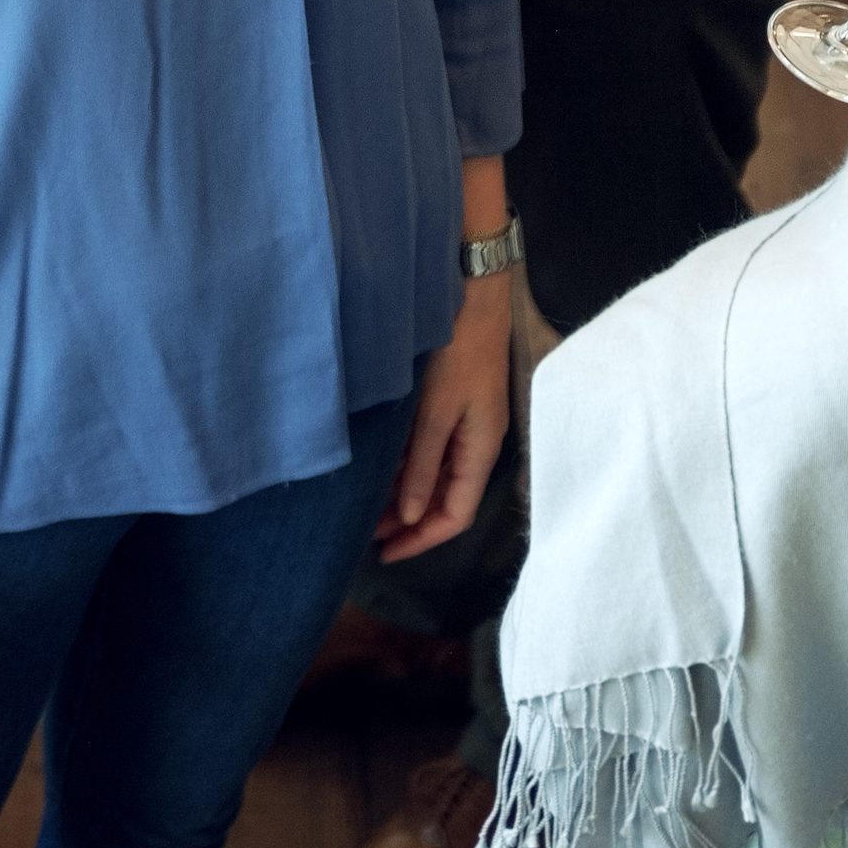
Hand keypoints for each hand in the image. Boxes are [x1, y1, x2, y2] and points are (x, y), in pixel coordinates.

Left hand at [376, 269, 511, 560]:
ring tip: (366, 507)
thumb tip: (412, 515)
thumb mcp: (435, 411)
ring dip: (405, 494)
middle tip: (366, 534)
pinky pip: (431, 451)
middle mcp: (476, 443)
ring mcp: (466, 424)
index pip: (455, 514)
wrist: (469, 294)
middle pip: (445, 499)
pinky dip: (406, 466)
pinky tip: (379, 469)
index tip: (385, 553)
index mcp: (482, 449)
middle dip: (409, 521)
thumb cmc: (457, 350)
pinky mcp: (452, 405)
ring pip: (436, 476)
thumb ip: (422, 463)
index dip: (422, 539)